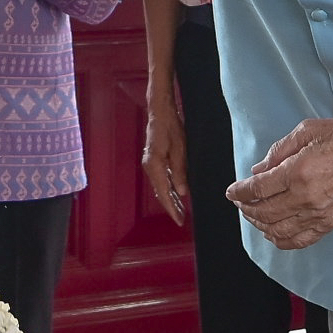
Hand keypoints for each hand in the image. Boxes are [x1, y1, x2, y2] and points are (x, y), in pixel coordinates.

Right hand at [141, 101, 188, 221]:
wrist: (160, 112)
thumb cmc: (171, 127)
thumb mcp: (180, 149)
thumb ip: (180, 171)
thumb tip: (182, 192)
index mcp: (155, 165)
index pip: (164, 193)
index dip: (172, 208)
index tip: (179, 220)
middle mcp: (150, 167)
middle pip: (160, 192)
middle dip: (171, 207)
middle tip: (181, 219)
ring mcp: (150, 164)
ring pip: (160, 187)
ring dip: (169, 199)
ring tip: (180, 210)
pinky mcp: (153, 160)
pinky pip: (160, 179)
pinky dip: (168, 188)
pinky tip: (175, 193)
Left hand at [226, 117, 332, 250]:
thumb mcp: (307, 130)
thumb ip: (279, 150)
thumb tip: (259, 170)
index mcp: (298, 172)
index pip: (258, 188)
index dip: (240, 191)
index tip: (233, 191)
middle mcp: (306, 197)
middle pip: (264, 212)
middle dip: (246, 208)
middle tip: (240, 201)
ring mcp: (318, 214)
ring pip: (277, 230)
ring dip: (259, 224)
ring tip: (253, 215)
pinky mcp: (328, 223)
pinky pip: (298, 241)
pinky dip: (280, 240)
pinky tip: (272, 233)